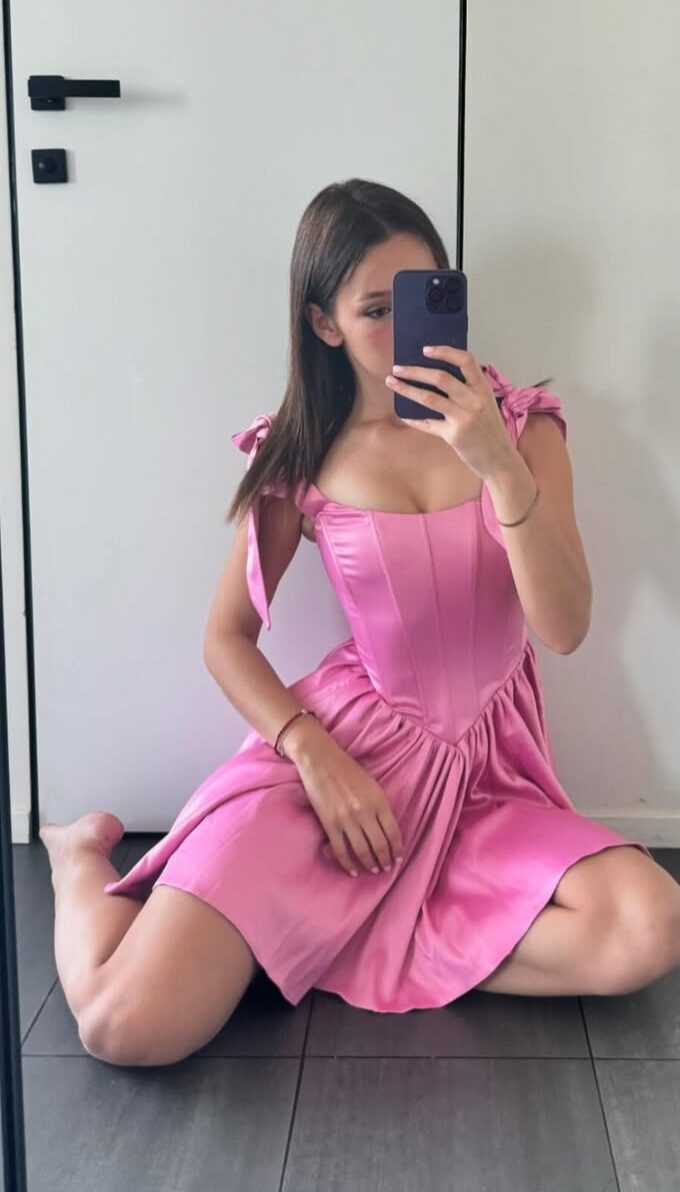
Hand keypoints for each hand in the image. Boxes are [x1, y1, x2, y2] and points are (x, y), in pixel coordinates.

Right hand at [294, 734, 403, 876]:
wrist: (321, 761)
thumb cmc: (348, 770)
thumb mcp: (372, 785)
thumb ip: (380, 806)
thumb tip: (386, 831)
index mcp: (379, 801)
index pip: (393, 833)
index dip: (397, 849)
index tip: (397, 858)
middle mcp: (365, 812)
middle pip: (379, 846)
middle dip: (384, 860)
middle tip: (385, 868)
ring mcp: (346, 820)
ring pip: (362, 851)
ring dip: (369, 864)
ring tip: (373, 870)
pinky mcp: (329, 824)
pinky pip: (341, 851)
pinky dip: (348, 864)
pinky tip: (353, 870)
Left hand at [386, 346, 512, 480]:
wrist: (499, 459)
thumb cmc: (490, 430)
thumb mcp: (486, 404)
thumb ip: (468, 390)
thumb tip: (436, 376)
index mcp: (483, 389)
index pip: (466, 361)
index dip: (445, 352)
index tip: (425, 349)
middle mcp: (474, 401)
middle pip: (440, 377)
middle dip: (415, 371)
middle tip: (397, 368)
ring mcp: (463, 418)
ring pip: (428, 398)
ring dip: (406, 389)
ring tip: (392, 383)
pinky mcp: (453, 435)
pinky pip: (427, 423)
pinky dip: (413, 419)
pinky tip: (402, 415)